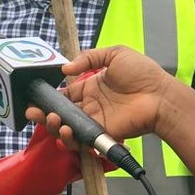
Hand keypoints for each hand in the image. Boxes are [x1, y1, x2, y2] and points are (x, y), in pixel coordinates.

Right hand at [26, 45, 173, 148]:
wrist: (161, 96)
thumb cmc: (143, 73)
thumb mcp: (115, 53)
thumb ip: (88, 57)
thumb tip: (65, 69)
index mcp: (90, 87)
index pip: (63, 94)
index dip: (48, 96)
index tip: (35, 96)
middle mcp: (89, 106)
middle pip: (59, 113)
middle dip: (42, 113)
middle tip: (33, 111)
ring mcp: (94, 121)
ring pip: (65, 128)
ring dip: (53, 126)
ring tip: (52, 119)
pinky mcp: (101, 134)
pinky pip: (80, 141)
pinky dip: (69, 139)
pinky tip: (65, 130)